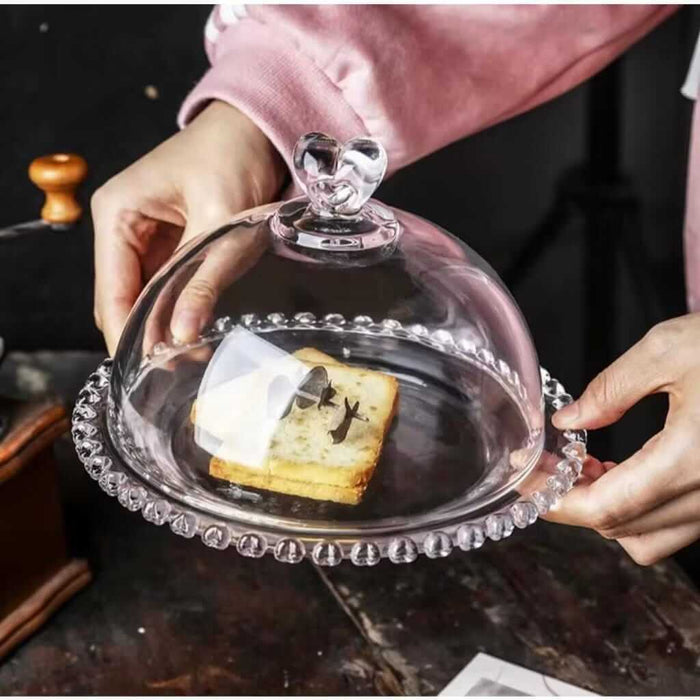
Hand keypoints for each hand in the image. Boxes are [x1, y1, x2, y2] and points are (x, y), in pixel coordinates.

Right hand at [91, 100, 285, 354]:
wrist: (256, 130)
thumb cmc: (233, 158)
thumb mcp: (221, 223)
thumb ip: (202, 279)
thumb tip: (183, 333)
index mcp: (118, 213)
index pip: (111, 290)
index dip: (126, 333)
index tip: (145, 370)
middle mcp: (121, 226)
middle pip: (122, 297)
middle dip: (144, 334)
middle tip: (173, 370)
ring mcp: (144, 236)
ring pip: (144, 295)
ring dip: (162, 325)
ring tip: (188, 357)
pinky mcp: (168, 242)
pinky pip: (165, 285)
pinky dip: (177, 308)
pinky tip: (195, 329)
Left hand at [550, 313, 699, 564]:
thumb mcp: (669, 348)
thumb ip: (611, 389)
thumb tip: (568, 421)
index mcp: (693, 459)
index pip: (607, 508)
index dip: (557, 502)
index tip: (526, 483)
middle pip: (625, 530)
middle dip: (575, 504)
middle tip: (547, 468)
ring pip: (652, 538)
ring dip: (608, 512)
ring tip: (584, 468)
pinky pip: (678, 524)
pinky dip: (641, 509)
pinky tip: (623, 471)